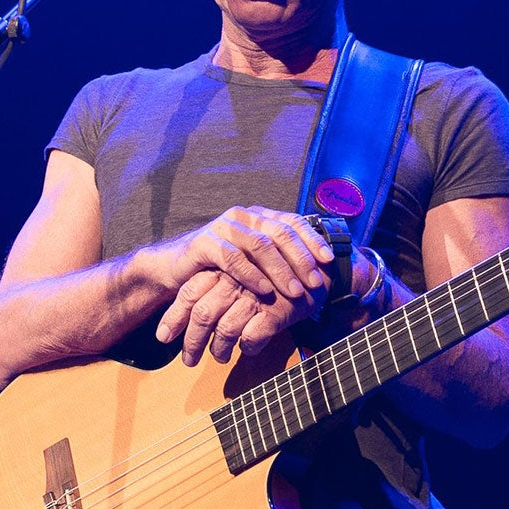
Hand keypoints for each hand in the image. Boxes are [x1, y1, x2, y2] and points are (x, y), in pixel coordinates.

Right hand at [143, 207, 333, 320]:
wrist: (180, 268)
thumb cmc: (224, 268)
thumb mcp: (256, 261)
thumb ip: (281, 258)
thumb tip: (320, 270)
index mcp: (260, 217)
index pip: (292, 222)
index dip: (312, 240)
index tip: (328, 261)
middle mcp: (244, 217)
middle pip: (279, 232)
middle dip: (301, 259)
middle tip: (315, 282)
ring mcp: (223, 227)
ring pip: (259, 244)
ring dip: (280, 270)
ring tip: (294, 291)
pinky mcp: (205, 242)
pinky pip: (232, 258)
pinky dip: (250, 275)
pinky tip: (264, 289)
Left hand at [157, 269, 312, 364]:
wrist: (320, 269)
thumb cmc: (278, 275)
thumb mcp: (243, 276)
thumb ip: (219, 290)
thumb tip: (192, 317)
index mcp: (225, 268)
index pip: (189, 292)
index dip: (174, 317)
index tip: (163, 337)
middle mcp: (237, 279)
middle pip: (202, 314)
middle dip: (191, 342)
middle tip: (188, 361)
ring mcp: (257, 295)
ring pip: (225, 329)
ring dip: (218, 350)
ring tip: (219, 358)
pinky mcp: (277, 310)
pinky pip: (252, 337)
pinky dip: (248, 348)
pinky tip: (248, 350)